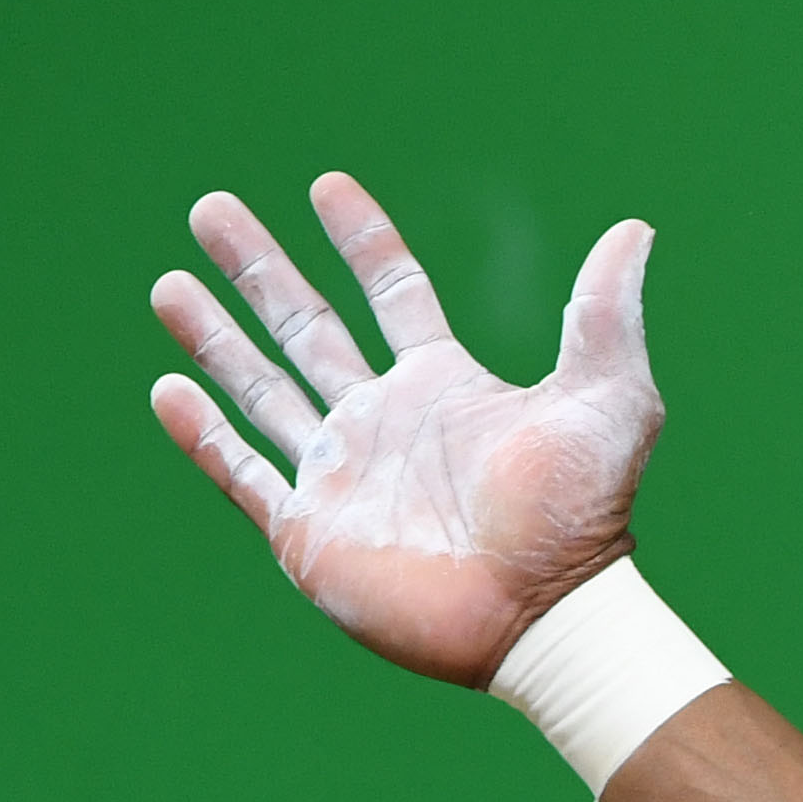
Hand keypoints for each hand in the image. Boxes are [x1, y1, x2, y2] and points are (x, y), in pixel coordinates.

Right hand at [147, 176, 663, 687]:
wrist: (546, 615)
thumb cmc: (582, 516)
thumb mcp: (608, 400)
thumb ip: (605, 315)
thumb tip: (635, 231)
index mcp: (444, 386)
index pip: (393, 294)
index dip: (362, 241)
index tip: (325, 186)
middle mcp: (384, 423)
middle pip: (306, 328)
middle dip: (258, 270)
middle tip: (210, 211)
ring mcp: (342, 476)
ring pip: (261, 390)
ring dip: (214, 338)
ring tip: (168, 284)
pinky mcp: (310, 532)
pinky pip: (242, 474)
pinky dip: (201, 434)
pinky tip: (167, 389)